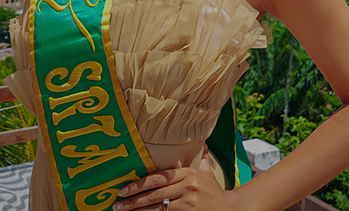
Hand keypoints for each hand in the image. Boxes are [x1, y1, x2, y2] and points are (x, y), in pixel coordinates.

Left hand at [111, 149, 237, 210]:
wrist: (230, 208)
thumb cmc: (214, 191)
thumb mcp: (207, 172)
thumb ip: (201, 158)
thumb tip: (203, 143)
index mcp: (187, 173)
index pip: (158, 177)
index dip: (139, 184)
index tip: (124, 189)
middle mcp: (187, 185)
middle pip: (155, 193)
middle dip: (133, 199)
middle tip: (118, 203)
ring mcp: (188, 201)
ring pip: (158, 206)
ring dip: (138, 210)